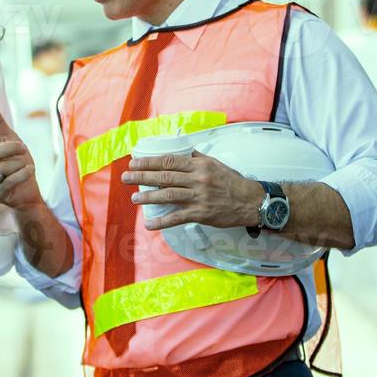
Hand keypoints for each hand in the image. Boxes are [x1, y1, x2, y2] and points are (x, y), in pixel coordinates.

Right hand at [0, 102, 42, 211]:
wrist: (28, 190)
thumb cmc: (17, 163)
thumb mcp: (10, 140)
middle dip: (9, 148)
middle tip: (22, 147)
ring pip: (4, 167)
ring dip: (20, 164)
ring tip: (22, 167)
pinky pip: (11, 180)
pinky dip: (23, 173)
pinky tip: (29, 170)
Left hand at [122, 152, 265, 229]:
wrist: (250, 201)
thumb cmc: (232, 182)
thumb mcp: (215, 164)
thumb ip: (197, 158)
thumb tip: (183, 152)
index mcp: (199, 165)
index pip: (169, 161)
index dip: (149, 162)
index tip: (135, 163)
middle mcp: (197, 179)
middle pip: (165, 177)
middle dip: (142, 177)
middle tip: (126, 178)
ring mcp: (199, 197)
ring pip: (168, 195)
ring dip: (149, 197)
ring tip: (134, 198)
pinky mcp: (201, 214)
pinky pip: (178, 218)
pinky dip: (162, 222)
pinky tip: (150, 225)